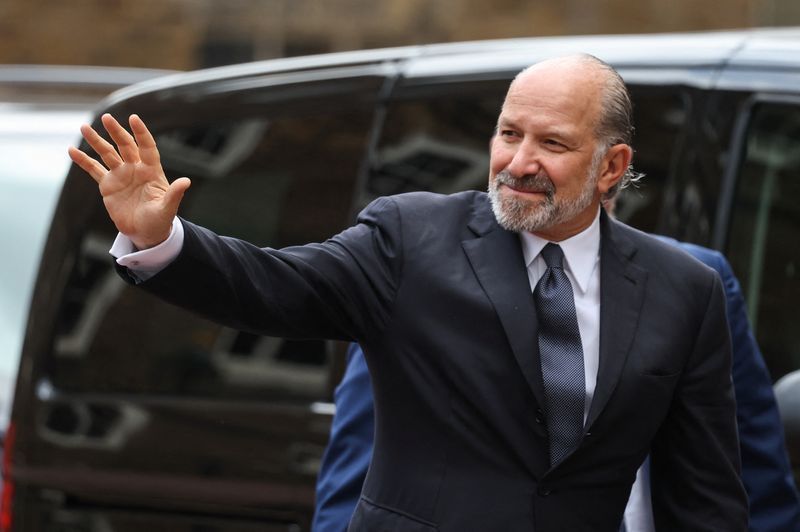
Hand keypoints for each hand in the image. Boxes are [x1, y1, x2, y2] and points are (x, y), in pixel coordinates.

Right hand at [68, 114, 190, 249]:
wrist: (145, 233)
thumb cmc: (160, 221)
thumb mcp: (167, 208)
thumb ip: (174, 194)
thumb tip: (186, 181)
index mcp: (151, 171)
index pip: (147, 147)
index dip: (141, 133)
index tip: (134, 118)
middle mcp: (135, 169)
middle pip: (125, 145)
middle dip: (116, 132)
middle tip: (106, 118)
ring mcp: (121, 175)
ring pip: (107, 153)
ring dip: (96, 141)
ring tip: (84, 127)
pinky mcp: (108, 185)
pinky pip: (94, 169)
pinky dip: (83, 160)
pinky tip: (72, 150)